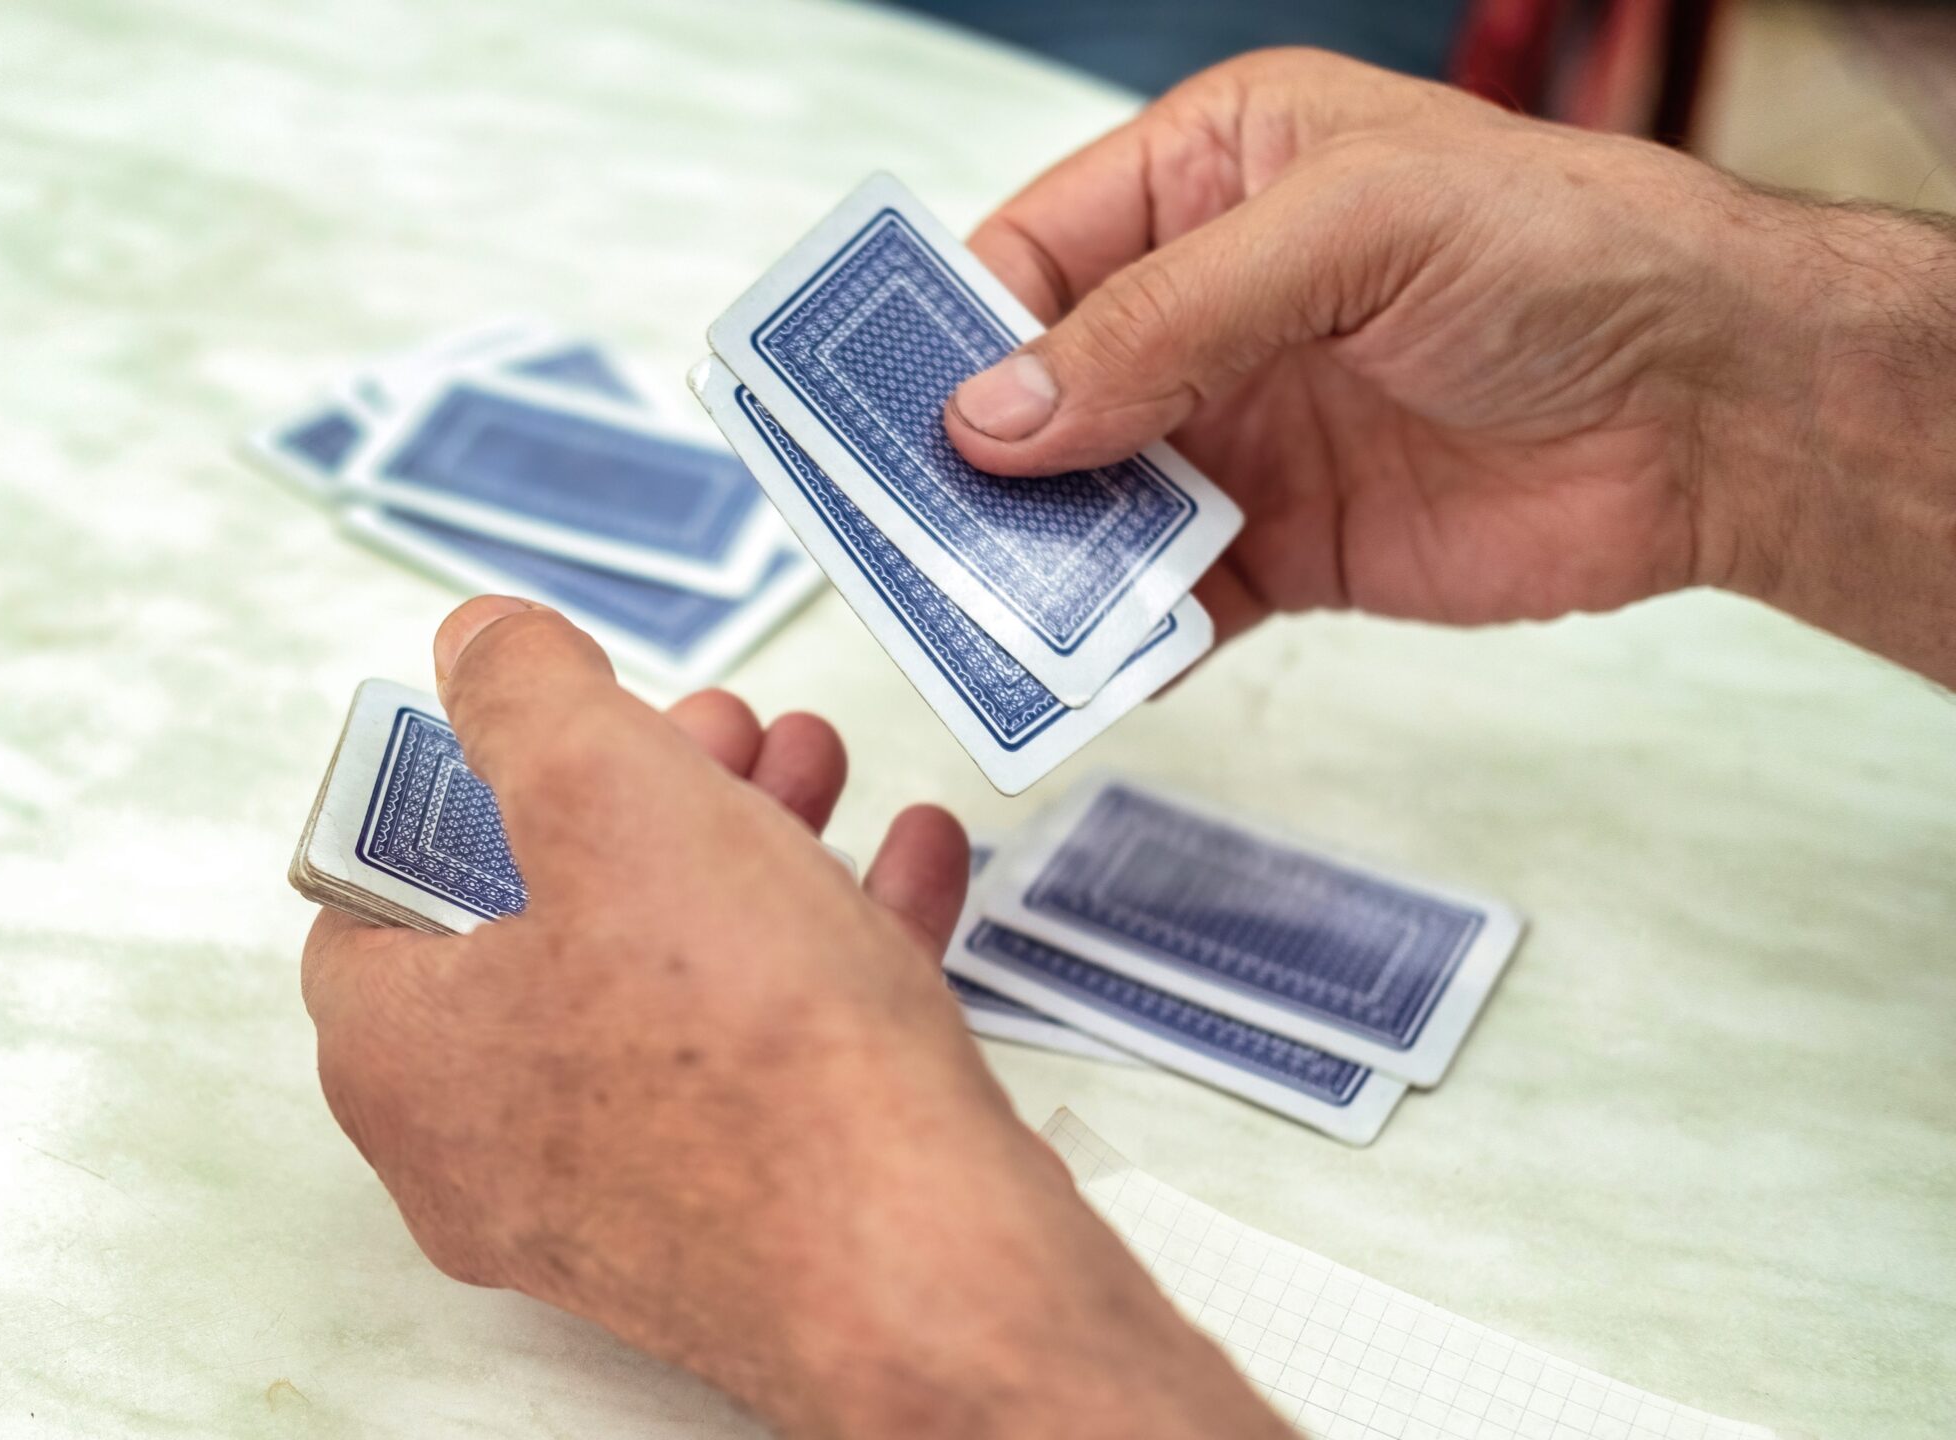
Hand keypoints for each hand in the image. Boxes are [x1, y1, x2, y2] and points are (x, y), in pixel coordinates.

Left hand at [302, 597, 1287, 1438]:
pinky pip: (761, 1062)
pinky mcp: (741, 1224)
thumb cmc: (743, 1053)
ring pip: (666, 985)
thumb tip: (478, 642)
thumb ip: (524, 695)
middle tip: (713, 725)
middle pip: (543, 924)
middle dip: (642, 795)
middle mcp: (488, 1148)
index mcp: (403, 1055)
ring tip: (814, 763)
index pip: (376, 892)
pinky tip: (907, 861)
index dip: (460, 780)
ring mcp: (618, 1199)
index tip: (543, 721)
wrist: (919, 1270)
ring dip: (745, 853)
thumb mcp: (606, 791)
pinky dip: (823, 951)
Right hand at [945, 48, 1955, 683]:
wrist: (1718, 409)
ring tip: (979, 604)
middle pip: (1039, 386)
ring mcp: (1239, 430)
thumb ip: (1166, 321)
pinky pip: (1165, 597)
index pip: (1033, 249)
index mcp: (1209, 178)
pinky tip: (1084, 658)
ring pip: (1087, 501)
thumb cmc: (1562, 252)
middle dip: (974, 455)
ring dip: (1035, 554)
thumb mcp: (1346, 233)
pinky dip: (1119, 634)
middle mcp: (1206, 304)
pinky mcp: (1283, 545)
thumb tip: (999, 411)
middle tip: (903, 521)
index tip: (888, 408)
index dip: (954, 325)